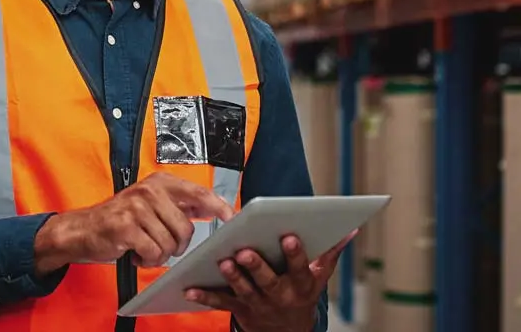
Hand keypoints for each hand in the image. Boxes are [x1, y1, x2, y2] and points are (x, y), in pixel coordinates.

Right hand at [34, 172, 234, 273]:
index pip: (198, 193)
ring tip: (144, 246)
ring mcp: (137, 207)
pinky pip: (153, 253)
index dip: (218, 206)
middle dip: (177, 246)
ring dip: (159, 254)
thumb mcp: (151, 203)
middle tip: (160, 244)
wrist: (83, 229)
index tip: (232, 217)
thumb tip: (214, 206)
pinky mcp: (125, 226)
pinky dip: (146, 260)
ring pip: (170, 244)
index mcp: (160, 182)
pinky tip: (135, 252)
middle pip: (186, 228)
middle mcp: (150, 190)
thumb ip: (179, 204)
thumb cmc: (121, 218)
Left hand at [185, 230, 356, 331]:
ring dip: (233, 277)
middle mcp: (280, 296)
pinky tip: (190, 287)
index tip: (290, 236)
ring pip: (244, 290)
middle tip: (245, 250)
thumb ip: (331, 252)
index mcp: (300, 284)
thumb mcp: (320, 277)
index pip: (299, 267)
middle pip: (268, 281)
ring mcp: (259, 305)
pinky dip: (204, 296)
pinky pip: (221, 302)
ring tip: (223, 261)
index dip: (295, 253)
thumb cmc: (302, 294)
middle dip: (257, 266)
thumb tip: (350, 228)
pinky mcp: (240, 310)